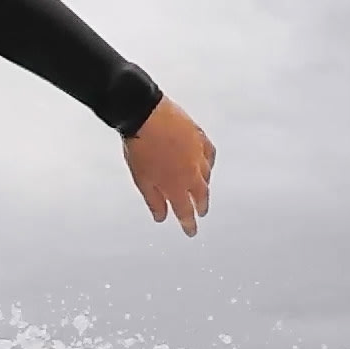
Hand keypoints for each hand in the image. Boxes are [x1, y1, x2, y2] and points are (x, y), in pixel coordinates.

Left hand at [122, 95, 214, 236]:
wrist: (145, 116)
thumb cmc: (140, 148)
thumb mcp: (142, 180)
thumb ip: (154, 200)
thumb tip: (161, 217)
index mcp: (176, 185)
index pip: (185, 212)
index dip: (188, 224)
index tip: (191, 232)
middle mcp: (192, 172)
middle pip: (201, 195)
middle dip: (201, 206)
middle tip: (201, 213)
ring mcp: (198, 154)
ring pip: (207, 175)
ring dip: (204, 185)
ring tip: (202, 191)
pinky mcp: (199, 137)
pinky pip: (210, 155)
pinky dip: (209, 163)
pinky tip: (207, 164)